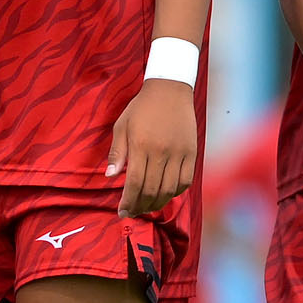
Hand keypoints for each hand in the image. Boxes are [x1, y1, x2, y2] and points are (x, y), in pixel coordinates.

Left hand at [106, 76, 198, 217]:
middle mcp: (161, 151)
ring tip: (147, 207)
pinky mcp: (192, 152)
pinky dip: (175, 192)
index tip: (122, 212)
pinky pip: (185, 181)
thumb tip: (110, 177)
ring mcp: (179, 153)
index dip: (128, 202)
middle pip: (151, 190)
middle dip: (140, 206)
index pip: (134, 182)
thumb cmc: (141, 108)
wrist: (169, 89)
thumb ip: (117, 153)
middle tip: (132, 213)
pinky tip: (165, 195)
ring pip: (169, 189)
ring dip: (157, 203)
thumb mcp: (122, 126)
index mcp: (141, 145)